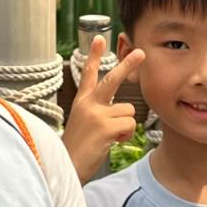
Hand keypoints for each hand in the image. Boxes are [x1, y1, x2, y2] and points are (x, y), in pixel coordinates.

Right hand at [62, 37, 144, 181]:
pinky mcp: (104, 126)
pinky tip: (111, 142)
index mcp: (82, 102)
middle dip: (128, 65)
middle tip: (141, 52)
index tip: (99, 39)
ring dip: (124, 125)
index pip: (88, 74)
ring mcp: (96, 114)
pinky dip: (125, 135)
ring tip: (109, 137)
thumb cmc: (77, 149)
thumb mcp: (84, 124)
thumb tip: (125, 113)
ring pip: (128, 110)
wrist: (65, 167)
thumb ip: (100, 113)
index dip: (94, 56)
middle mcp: (88, 104)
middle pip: (112, 79)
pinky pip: (129, 124)